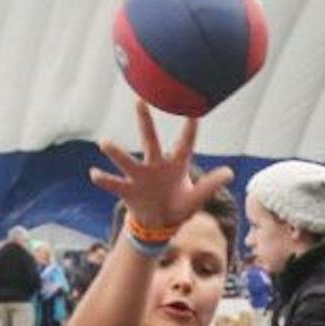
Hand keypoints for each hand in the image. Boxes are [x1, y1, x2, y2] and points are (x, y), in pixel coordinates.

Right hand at [88, 102, 234, 236]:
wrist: (159, 224)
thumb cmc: (179, 205)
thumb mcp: (196, 198)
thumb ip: (210, 185)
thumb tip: (230, 172)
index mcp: (175, 165)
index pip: (185, 144)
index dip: (190, 129)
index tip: (193, 110)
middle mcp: (155, 165)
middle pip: (150, 141)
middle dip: (145, 123)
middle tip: (139, 102)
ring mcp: (140, 176)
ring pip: (127, 161)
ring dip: (117, 153)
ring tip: (105, 143)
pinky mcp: (128, 191)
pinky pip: (115, 184)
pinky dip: (105, 180)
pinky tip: (94, 174)